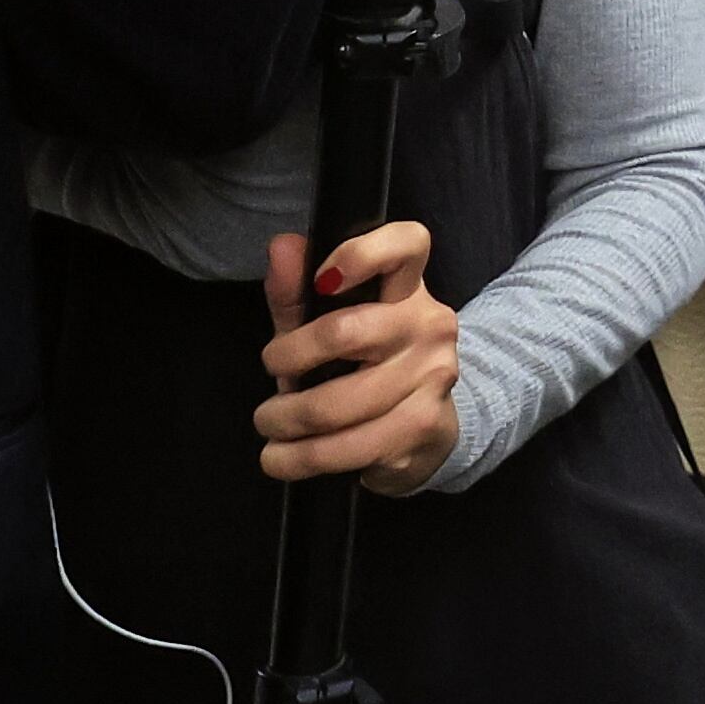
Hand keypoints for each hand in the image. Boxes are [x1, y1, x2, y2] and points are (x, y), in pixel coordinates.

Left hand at [258, 222, 460, 493]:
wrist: (426, 429)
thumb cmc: (365, 368)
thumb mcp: (326, 326)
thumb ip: (298, 291)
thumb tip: (281, 246)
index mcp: (408, 290)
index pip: (408, 245)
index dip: (365, 253)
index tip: (324, 279)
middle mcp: (430, 326)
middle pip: (345, 331)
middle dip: (286, 359)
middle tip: (273, 372)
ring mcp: (432, 378)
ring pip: (334, 404)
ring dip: (283, 420)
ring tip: (272, 424)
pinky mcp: (422, 428)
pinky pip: (343, 448)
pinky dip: (297, 458)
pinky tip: (283, 457)